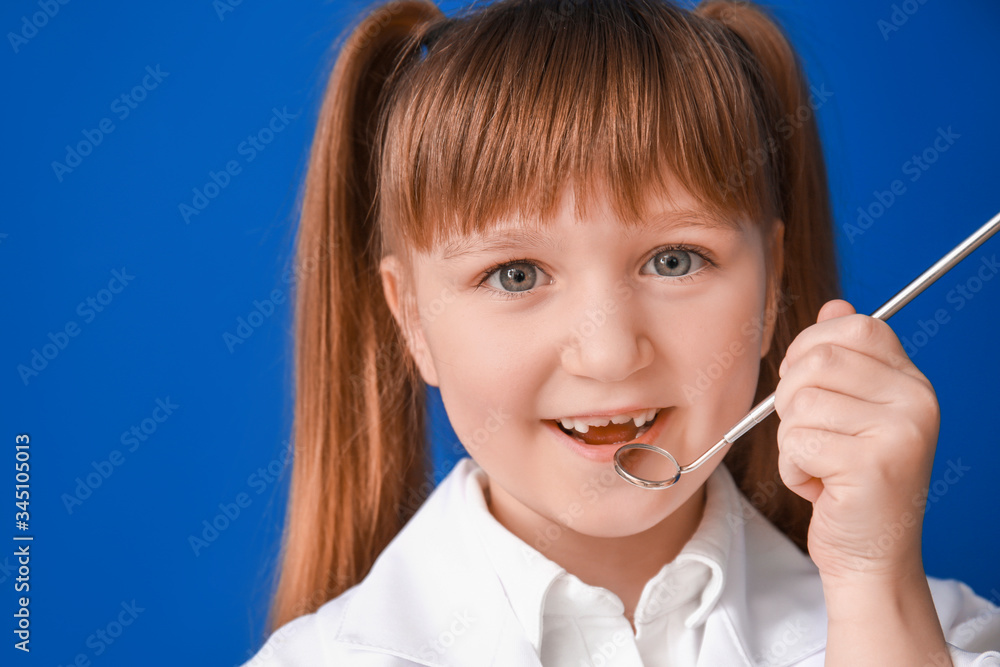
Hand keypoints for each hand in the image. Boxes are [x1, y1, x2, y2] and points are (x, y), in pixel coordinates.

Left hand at [773, 299, 939, 583]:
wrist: (871, 555)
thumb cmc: (850, 482)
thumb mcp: (850, 412)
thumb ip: (843, 359)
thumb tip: (834, 304)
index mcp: (911, 381)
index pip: (854, 326)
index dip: (811, 348)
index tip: (806, 385)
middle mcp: (915, 400)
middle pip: (815, 362)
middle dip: (791, 399)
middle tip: (810, 434)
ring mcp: (899, 432)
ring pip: (799, 403)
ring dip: (792, 439)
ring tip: (820, 464)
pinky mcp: (873, 465)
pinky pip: (797, 442)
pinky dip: (793, 469)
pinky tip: (819, 487)